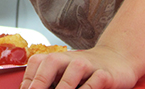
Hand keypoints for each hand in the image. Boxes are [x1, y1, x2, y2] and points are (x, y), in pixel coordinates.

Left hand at [20, 46, 138, 88]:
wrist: (115, 60)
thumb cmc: (84, 72)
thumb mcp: (63, 74)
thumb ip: (48, 81)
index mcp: (57, 58)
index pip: (36, 63)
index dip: (29, 79)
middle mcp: (70, 59)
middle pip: (52, 62)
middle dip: (41, 80)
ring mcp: (89, 65)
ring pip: (74, 71)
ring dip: (64, 87)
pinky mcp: (105, 74)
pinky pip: (95, 81)